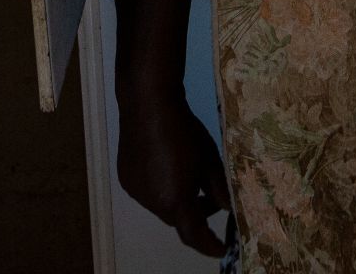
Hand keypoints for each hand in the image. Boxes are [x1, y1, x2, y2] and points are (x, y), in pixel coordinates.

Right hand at [116, 88, 231, 255]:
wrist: (149, 105)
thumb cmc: (185, 131)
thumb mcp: (210, 160)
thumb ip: (219, 189)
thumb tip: (229, 208)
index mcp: (174, 200)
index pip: (193, 235)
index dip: (208, 245)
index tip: (221, 249)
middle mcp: (151, 202)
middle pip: (177, 219)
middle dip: (195, 215)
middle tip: (212, 199)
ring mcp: (135, 191)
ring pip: (161, 205)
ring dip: (177, 200)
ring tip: (191, 177)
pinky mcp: (126, 178)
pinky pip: (148, 192)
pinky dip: (162, 188)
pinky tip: (169, 166)